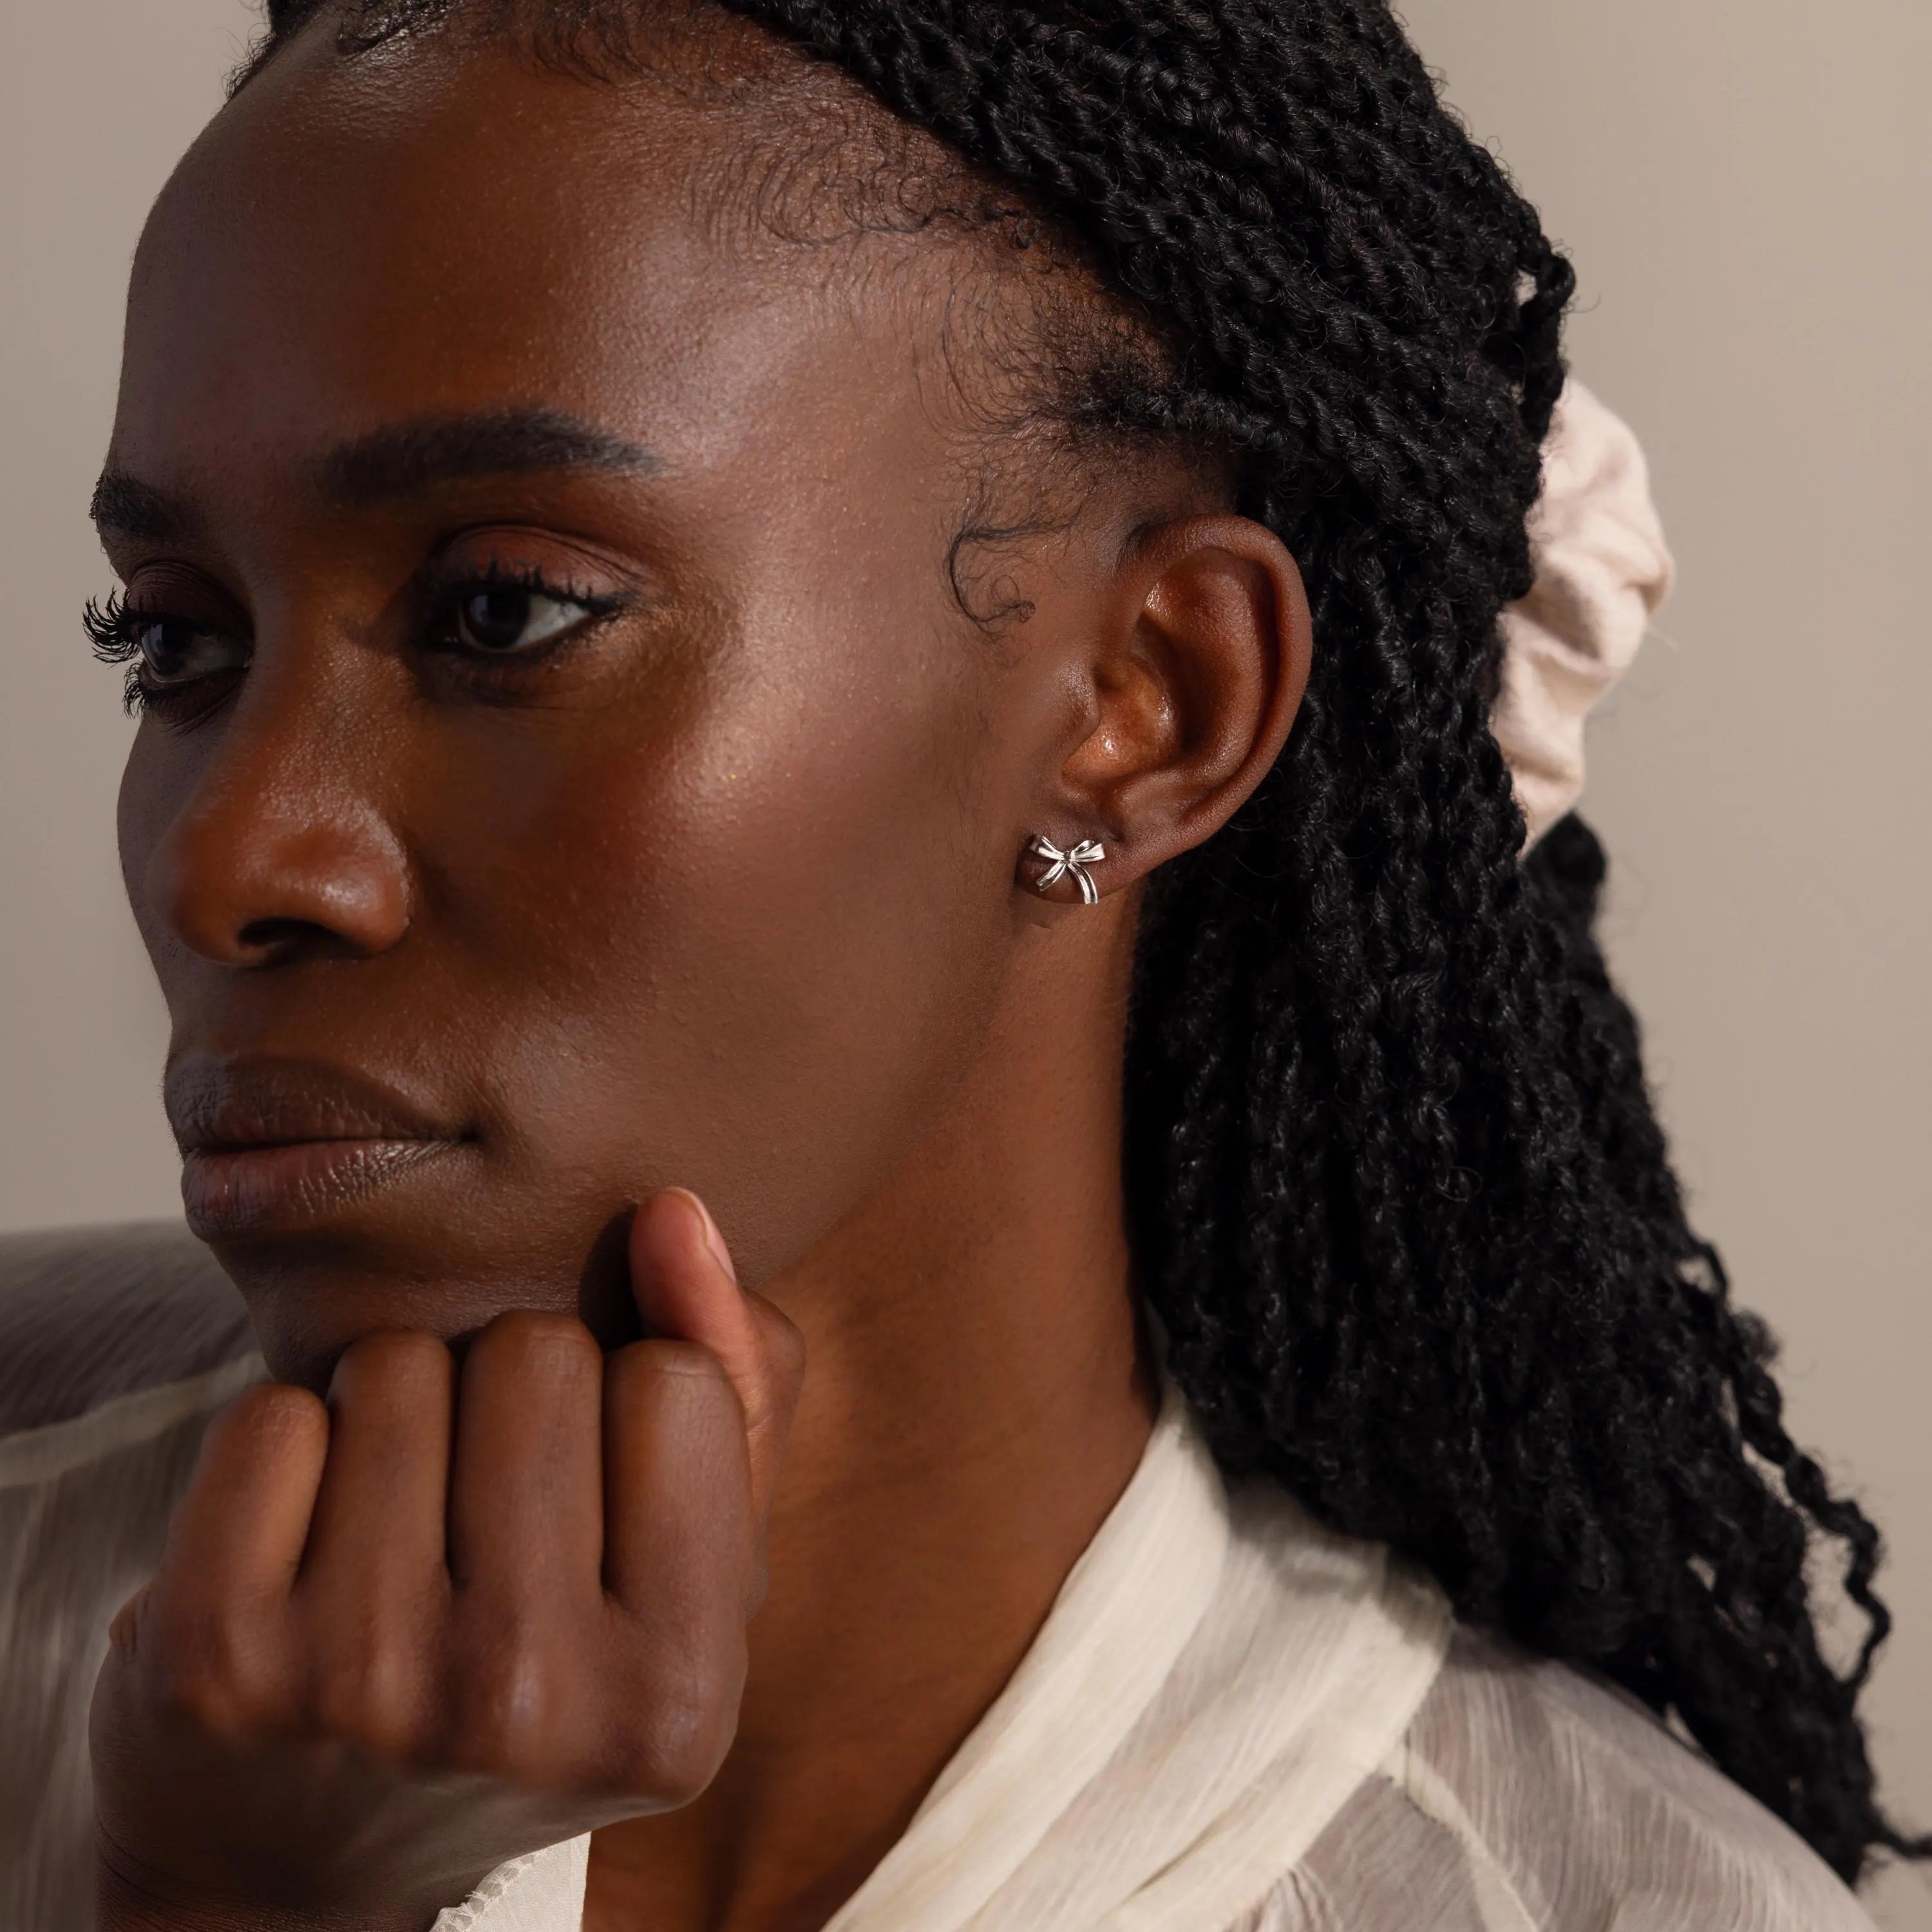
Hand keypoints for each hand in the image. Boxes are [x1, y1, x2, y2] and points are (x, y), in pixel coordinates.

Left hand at [90, 1190, 803, 1931]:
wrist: (291, 1871)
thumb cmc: (532, 1675)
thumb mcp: (688, 1569)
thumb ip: (732, 1378)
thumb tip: (676, 1213)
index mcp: (678, 1696)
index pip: (675, 1379)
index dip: (630, 1404)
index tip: (597, 1501)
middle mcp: (525, 1706)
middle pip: (537, 1353)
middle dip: (511, 1392)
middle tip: (483, 1515)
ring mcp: (358, 1688)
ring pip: (402, 1363)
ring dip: (400, 1406)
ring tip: (396, 1525)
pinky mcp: (212, 1658)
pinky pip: (275, 1413)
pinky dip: (290, 1445)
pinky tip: (301, 1545)